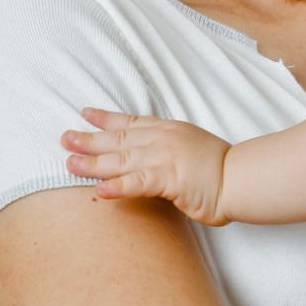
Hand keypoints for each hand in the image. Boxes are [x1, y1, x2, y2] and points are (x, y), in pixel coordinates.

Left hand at [61, 107, 231, 226]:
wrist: (241, 178)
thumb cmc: (219, 167)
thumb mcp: (190, 147)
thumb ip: (168, 147)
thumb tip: (149, 154)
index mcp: (169, 130)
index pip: (132, 122)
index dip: (107, 118)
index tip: (85, 113)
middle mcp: (164, 139)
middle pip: (120, 139)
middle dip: (90, 138)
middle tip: (64, 138)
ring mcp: (167, 157)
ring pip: (122, 159)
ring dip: (93, 162)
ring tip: (69, 163)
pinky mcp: (171, 179)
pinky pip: (139, 183)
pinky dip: (118, 187)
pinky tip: (99, 191)